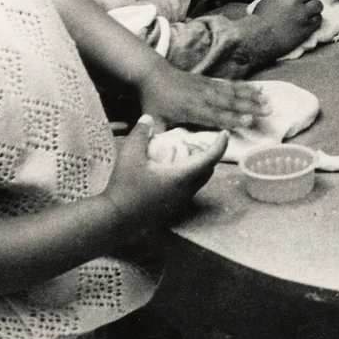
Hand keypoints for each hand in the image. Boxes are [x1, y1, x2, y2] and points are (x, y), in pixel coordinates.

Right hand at [102, 116, 226, 226]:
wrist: (114, 220)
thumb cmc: (124, 187)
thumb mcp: (130, 155)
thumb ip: (141, 134)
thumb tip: (148, 118)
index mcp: (182, 177)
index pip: (210, 158)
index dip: (220, 144)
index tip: (225, 134)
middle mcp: (185, 191)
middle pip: (207, 170)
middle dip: (207, 154)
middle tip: (197, 142)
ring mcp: (178, 202)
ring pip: (198, 181)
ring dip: (196, 166)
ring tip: (183, 153)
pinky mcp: (170, 209)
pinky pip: (187, 189)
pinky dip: (186, 176)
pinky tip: (169, 170)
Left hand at [136, 63, 267, 128]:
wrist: (152, 74)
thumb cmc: (153, 101)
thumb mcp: (154, 122)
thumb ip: (163, 138)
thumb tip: (168, 155)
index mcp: (191, 109)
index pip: (214, 115)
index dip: (231, 118)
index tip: (249, 121)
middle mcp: (203, 96)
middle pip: (230, 102)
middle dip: (251, 106)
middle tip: (269, 110)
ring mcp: (208, 87)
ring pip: (233, 92)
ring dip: (252, 96)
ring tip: (269, 100)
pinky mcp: (209, 81)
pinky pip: (230, 85)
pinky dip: (245, 87)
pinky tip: (258, 88)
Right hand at [256, 0, 324, 53]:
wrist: (259, 39)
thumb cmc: (259, 20)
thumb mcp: (266, 0)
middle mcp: (293, 0)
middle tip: (304, 7)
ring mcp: (301, 13)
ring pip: (318, 4)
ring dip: (315, 9)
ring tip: (309, 14)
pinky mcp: (306, 26)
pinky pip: (318, 18)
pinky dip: (315, 20)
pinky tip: (308, 23)